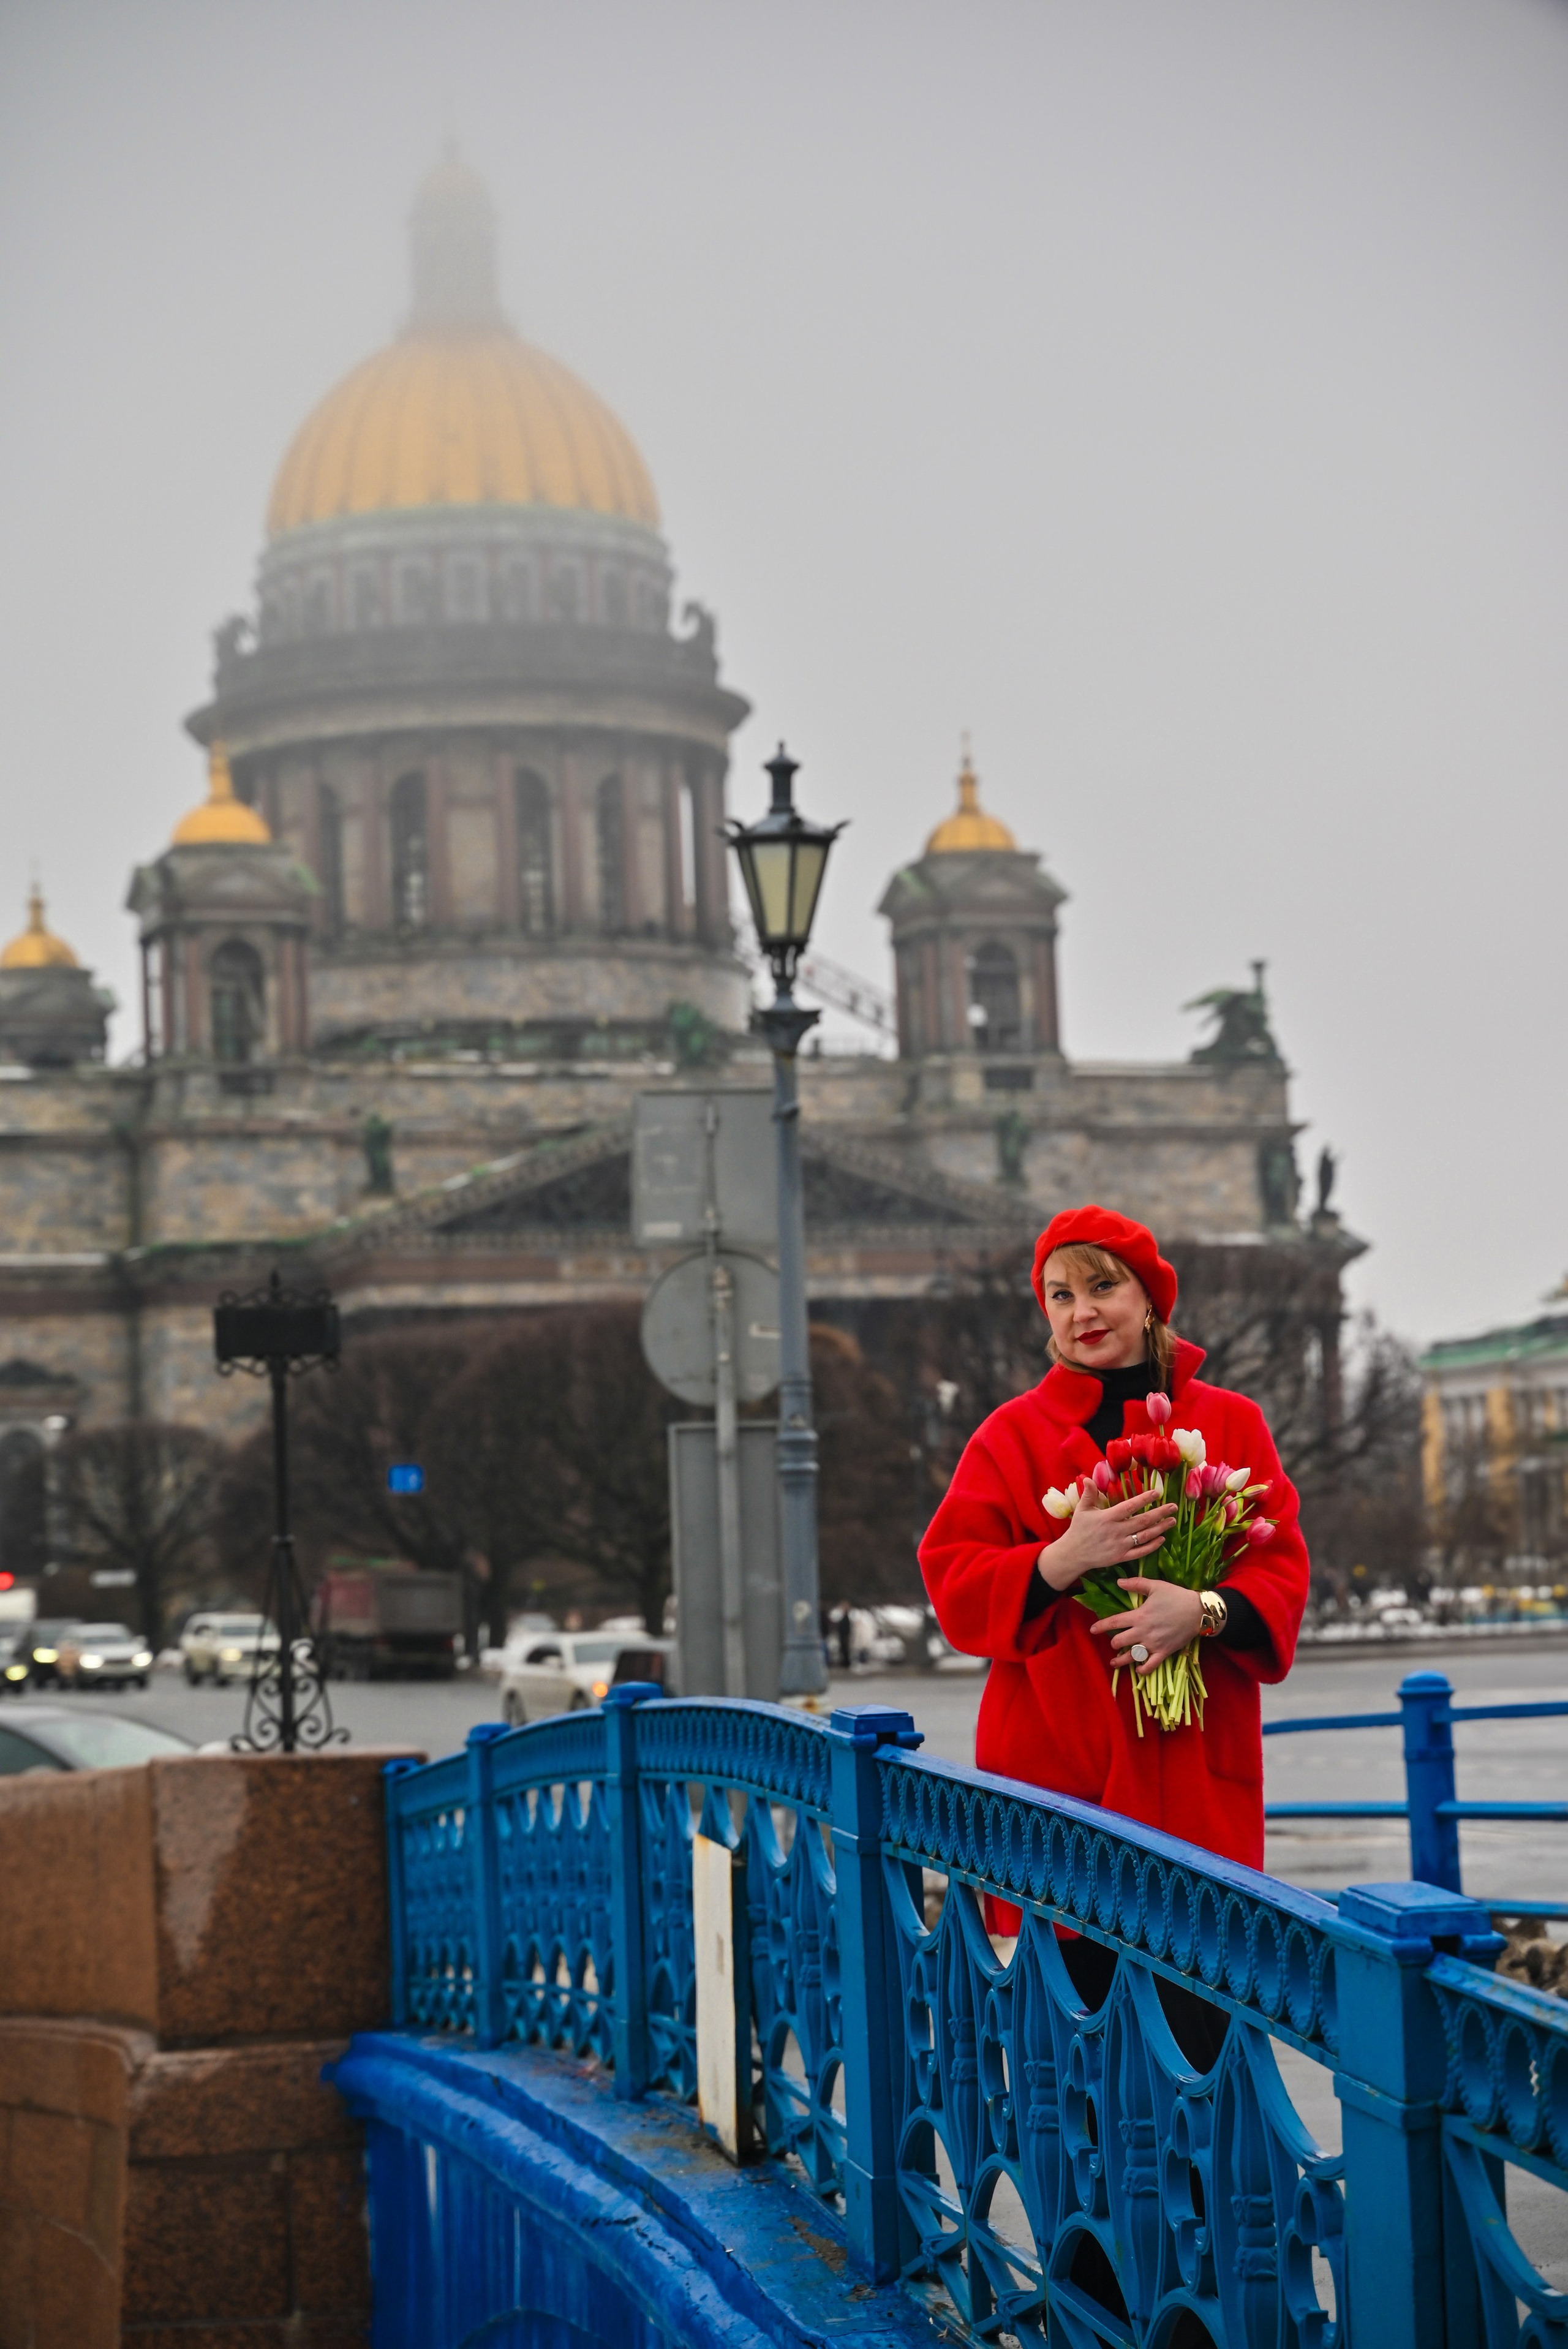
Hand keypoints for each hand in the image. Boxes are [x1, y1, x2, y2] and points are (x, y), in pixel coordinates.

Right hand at [1036, 1490, 1177, 1592]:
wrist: (1073, 1554)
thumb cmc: (1079, 1529)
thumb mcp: (1082, 1509)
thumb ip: (1088, 1493)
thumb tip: (1089, 1478)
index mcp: (1107, 1517)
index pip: (1130, 1506)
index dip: (1144, 1499)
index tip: (1157, 1492)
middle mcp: (1116, 1531)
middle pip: (1143, 1521)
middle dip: (1160, 1513)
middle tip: (1174, 1507)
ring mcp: (1120, 1545)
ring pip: (1145, 1536)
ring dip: (1161, 1528)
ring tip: (1172, 1521)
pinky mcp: (1121, 1557)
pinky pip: (1141, 1552)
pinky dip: (1153, 1546)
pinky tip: (1162, 1539)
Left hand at [1090, 1578, 1203, 1672]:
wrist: (1198, 1611)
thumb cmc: (1176, 1596)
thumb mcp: (1156, 1586)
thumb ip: (1136, 1584)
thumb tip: (1118, 1582)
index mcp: (1139, 1616)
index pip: (1114, 1622)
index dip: (1101, 1626)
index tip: (1092, 1630)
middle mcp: (1143, 1632)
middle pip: (1120, 1642)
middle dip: (1113, 1643)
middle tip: (1112, 1643)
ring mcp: (1153, 1644)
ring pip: (1132, 1656)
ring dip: (1121, 1661)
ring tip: (1114, 1663)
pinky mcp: (1164, 1652)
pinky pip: (1151, 1666)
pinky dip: (1142, 1670)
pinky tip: (1137, 1670)